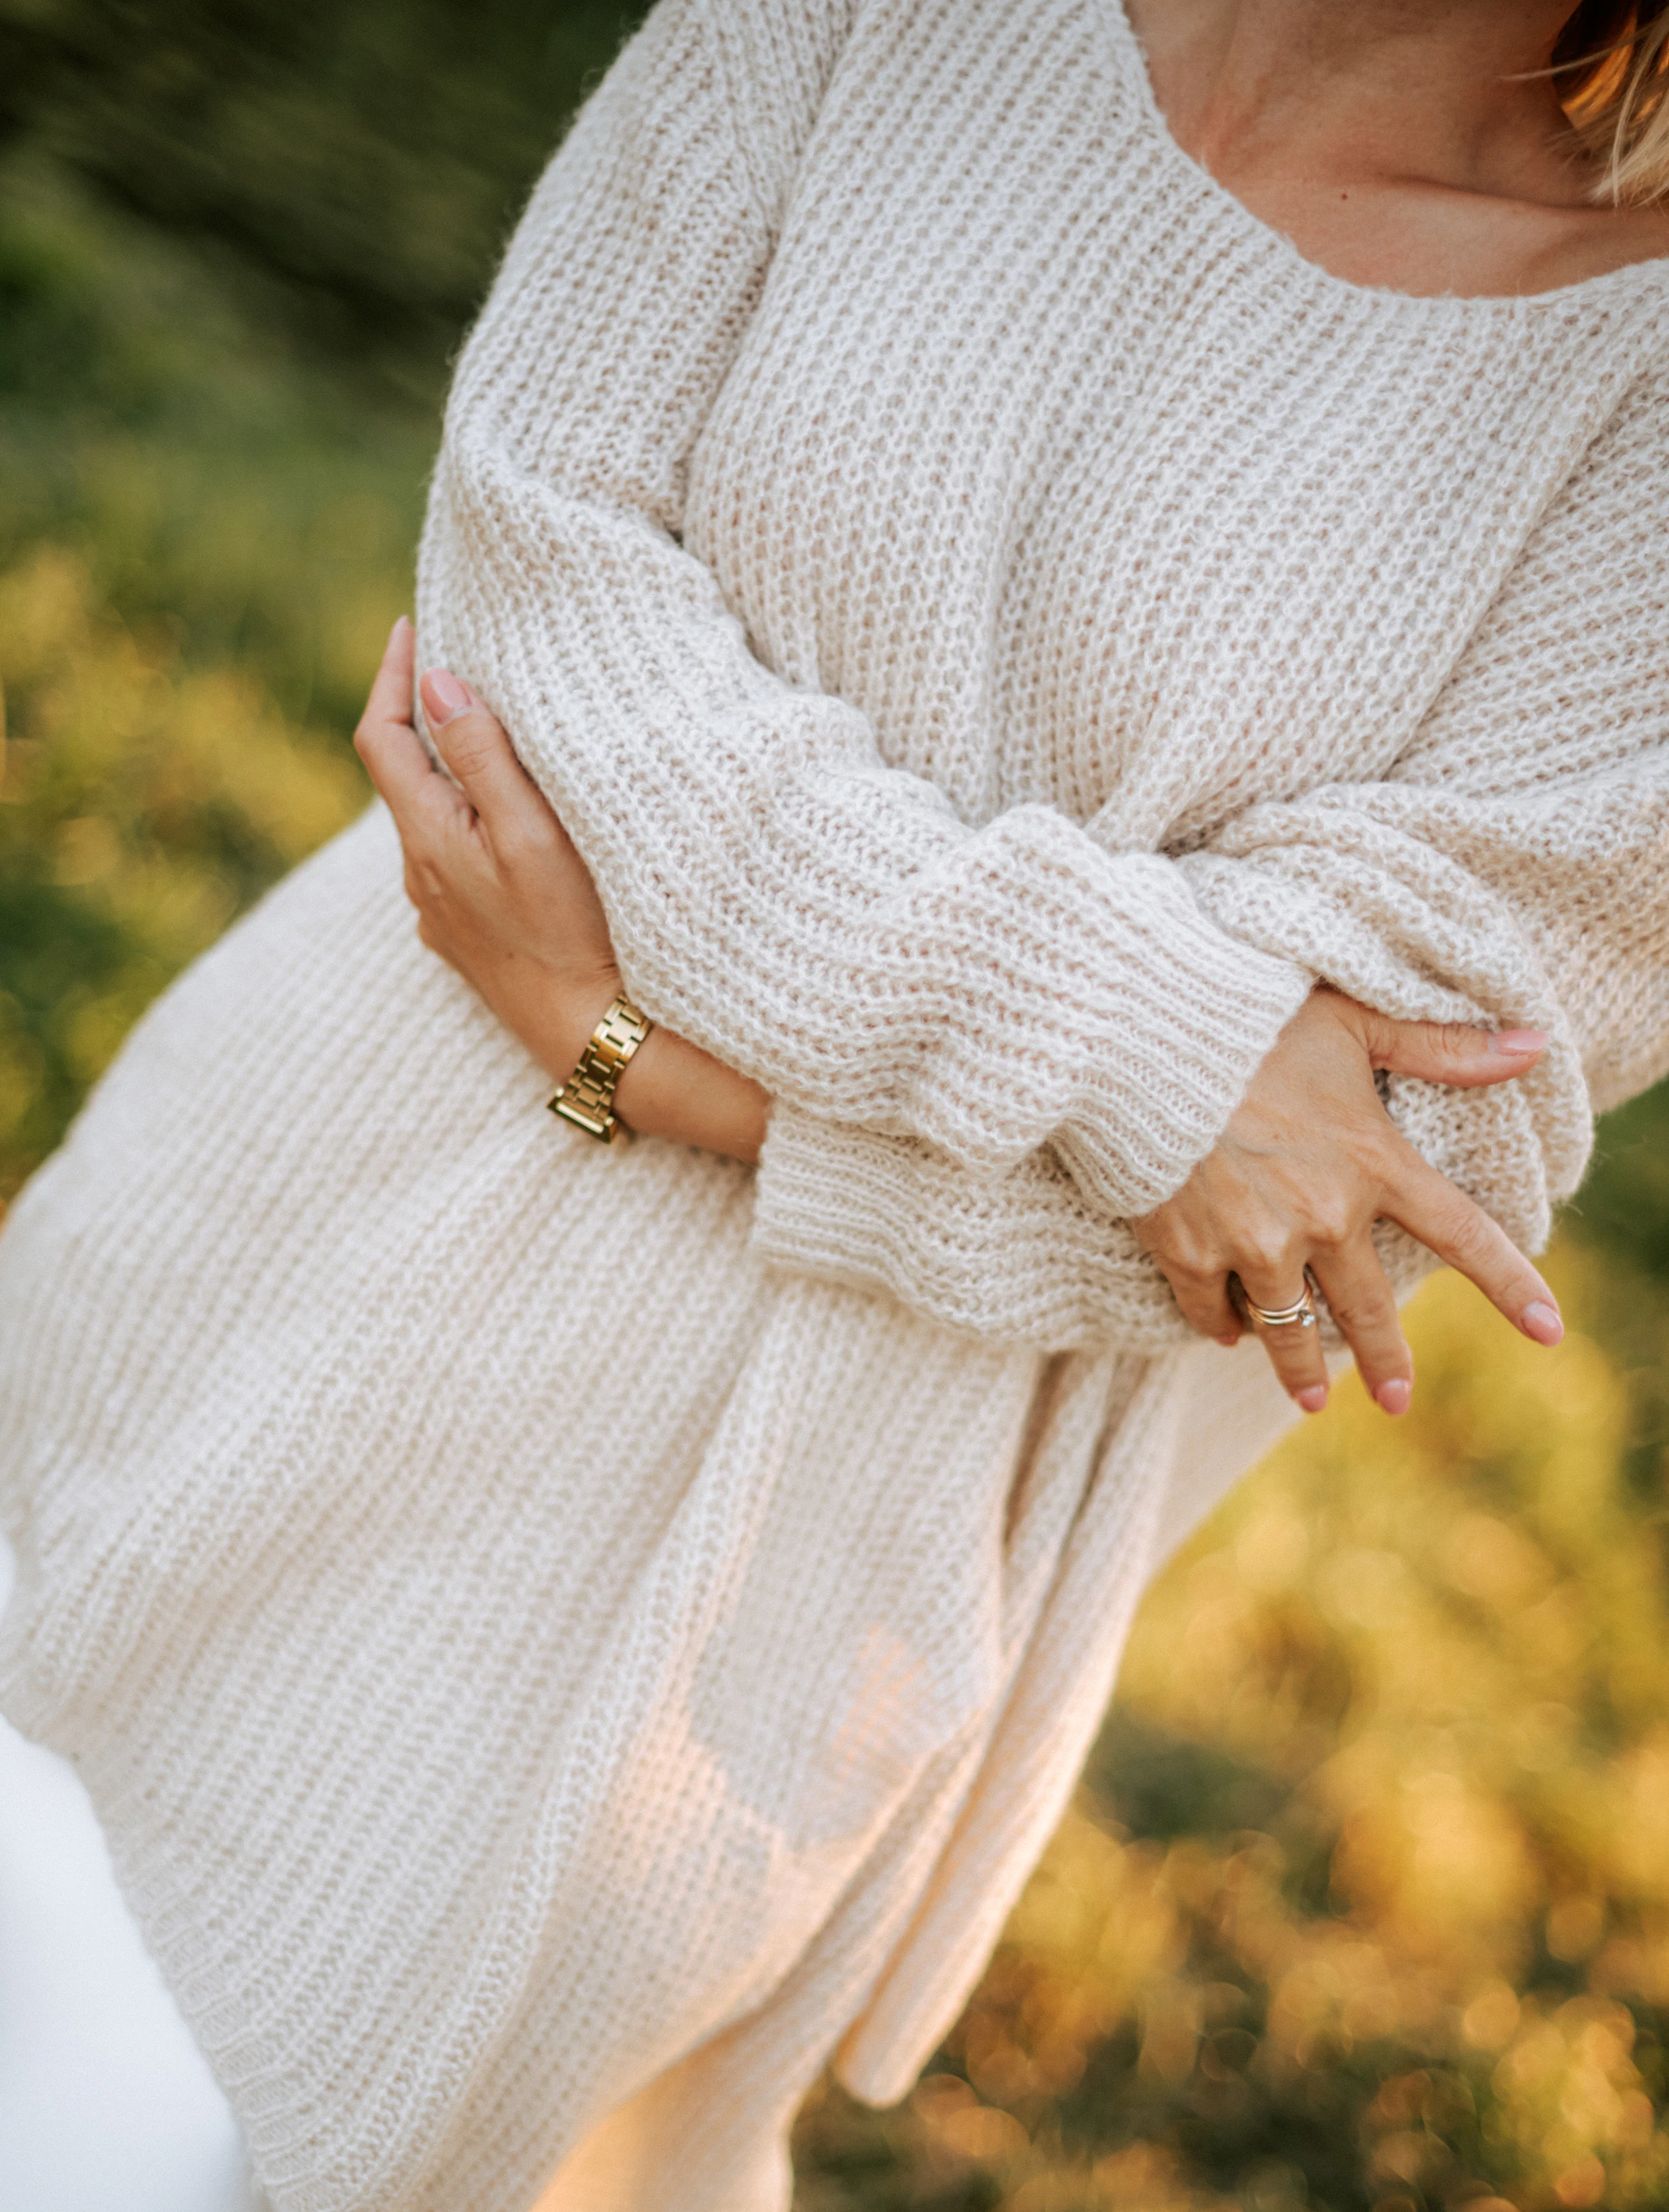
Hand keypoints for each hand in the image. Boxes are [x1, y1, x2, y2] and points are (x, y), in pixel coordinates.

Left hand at [353, 619, 768, 1161]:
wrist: (593, 1038)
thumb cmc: (572, 934)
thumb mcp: (532, 834)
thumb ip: (482, 758)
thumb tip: (436, 684)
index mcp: (427, 838)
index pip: (381, 736)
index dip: (390, 675)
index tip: (412, 626)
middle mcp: (420, 875)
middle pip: (403, 775)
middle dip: (424, 716)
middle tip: (461, 663)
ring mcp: (442, 911)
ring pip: (433, 819)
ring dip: (453, 771)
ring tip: (496, 734)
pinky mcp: (469, 937)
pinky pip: (456, 858)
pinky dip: (473, 820)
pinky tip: (515, 823)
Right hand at [1133, 989, 1561, 1416]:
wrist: (1140, 1040)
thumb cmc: (1249, 1016)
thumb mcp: (1351, 1019)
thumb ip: (1439, 1044)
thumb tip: (1533, 1045)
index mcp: (1374, 1161)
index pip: (1462, 1234)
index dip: (1510, 1286)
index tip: (1549, 1330)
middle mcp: (1323, 1216)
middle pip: (1367, 1309)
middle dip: (1385, 1361)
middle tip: (1397, 1400)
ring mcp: (1255, 1242)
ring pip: (1288, 1328)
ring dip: (1301, 1370)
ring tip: (1310, 1400)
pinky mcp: (1190, 1252)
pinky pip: (1212, 1310)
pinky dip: (1222, 1324)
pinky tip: (1227, 1331)